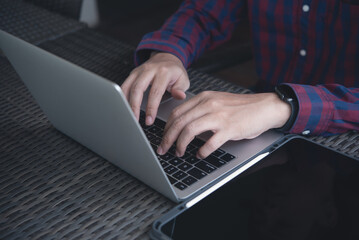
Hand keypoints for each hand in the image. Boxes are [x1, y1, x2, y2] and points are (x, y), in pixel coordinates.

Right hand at [121, 52, 189, 124]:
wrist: (166, 58)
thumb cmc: (174, 71)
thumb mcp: (183, 79)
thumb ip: (180, 89)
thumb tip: (180, 96)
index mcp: (163, 72)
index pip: (155, 92)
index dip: (151, 107)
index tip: (149, 120)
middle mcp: (149, 70)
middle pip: (138, 88)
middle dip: (135, 106)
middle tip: (135, 120)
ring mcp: (139, 71)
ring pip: (128, 86)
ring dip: (126, 103)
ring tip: (127, 116)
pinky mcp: (132, 74)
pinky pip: (124, 85)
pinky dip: (121, 97)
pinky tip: (122, 107)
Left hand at [157, 91, 290, 158]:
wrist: (265, 107)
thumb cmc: (241, 108)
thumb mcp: (217, 102)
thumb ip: (201, 110)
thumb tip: (183, 125)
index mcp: (204, 98)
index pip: (177, 112)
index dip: (166, 127)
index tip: (163, 137)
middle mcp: (209, 105)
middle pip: (179, 122)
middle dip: (167, 138)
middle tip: (163, 149)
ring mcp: (219, 116)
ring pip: (190, 131)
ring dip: (181, 144)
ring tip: (179, 153)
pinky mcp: (230, 129)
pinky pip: (210, 142)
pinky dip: (202, 151)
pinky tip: (200, 155)